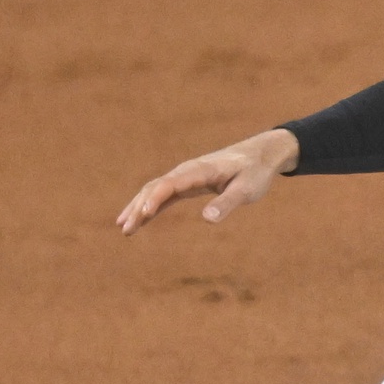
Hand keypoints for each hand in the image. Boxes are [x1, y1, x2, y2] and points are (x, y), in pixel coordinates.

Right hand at [117, 128, 299, 234]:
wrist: (259, 155)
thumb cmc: (254, 172)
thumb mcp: (247, 189)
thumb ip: (227, 202)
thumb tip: (207, 219)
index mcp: (199, 170)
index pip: (170, 184)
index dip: (155, 199)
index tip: (144, 215)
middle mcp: (187, 171)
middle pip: (155, 188)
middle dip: (138, 207)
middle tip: (125, 229)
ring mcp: (185, 176)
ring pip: (155, 191)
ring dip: (138, 208)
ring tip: (124, 228)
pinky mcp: (187, 183)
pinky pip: (163, 195)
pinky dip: (150, 206)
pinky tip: (141, 220)